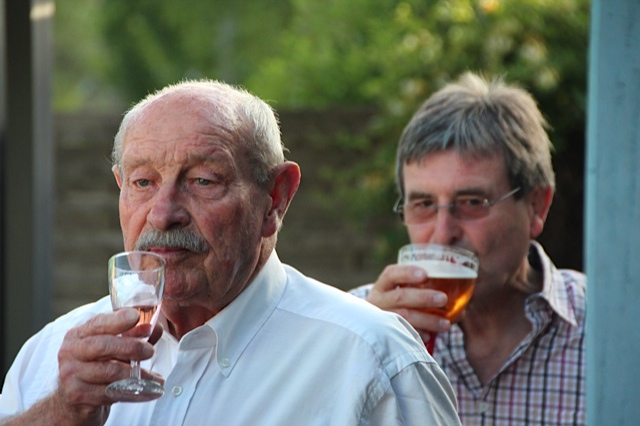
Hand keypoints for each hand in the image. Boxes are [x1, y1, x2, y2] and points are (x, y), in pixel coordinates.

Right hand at [53, 309, 162, 423]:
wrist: (71, 403)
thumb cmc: (96, 367)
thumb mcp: (111, 347)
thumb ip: (133, 335)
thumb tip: (156, 327)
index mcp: (78, 335)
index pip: (98, 323)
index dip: (118, 319)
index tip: (136, 316)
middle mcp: (70, 352)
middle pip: (101, 346)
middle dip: (130, 347)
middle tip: (150, 351)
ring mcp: (71, 375)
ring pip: (109, 372)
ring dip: (137, 375)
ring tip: (157, 378)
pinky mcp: (77, 396)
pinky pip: (111, 393)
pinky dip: (134, 393)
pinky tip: (149, 392)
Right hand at [366, 264, 451, 341]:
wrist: (376, 328)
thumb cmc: (398, 306)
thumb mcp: (401, 294)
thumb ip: (423, 292)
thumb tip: (461, 306)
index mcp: (383, 285)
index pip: (391, 274)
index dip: (407, 273)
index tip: (425, 274)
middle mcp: (378, 301)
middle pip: (400, 297)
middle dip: (423, 298)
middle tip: (443, 299)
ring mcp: (380, 318)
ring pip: (403, 317)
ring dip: (426, 320)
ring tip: (445, 324)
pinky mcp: (384, 334)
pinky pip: (402, 334)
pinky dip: (418, 334)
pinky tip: (429, 336)